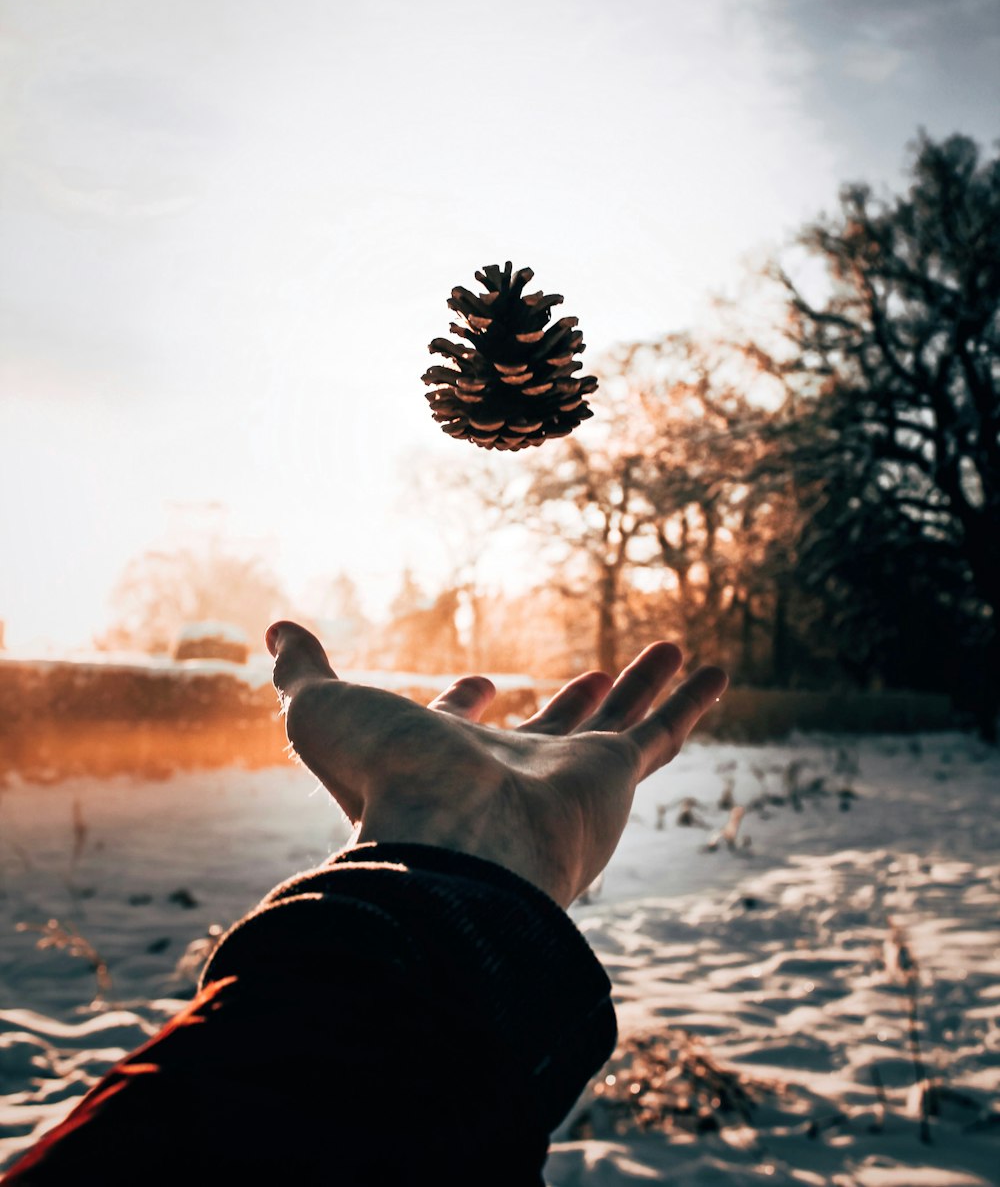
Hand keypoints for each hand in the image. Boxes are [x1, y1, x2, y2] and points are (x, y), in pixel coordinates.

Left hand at [267, 622, 727, 907]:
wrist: (452, 842)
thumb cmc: (381, 781)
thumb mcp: (325, 710)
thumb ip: (304, 672)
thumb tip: (276, 630)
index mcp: (446, 765)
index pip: (463, 728)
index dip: (466, 703)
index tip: (479, 685)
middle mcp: (511, 777)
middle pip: (551, 730)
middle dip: (571, 703)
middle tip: (592, 677)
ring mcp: (567, 778)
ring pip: (620, 724)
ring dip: (646, 686)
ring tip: (675, 649)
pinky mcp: (614, 777)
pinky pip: (662, 732)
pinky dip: (691, 701)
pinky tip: (715, 670)